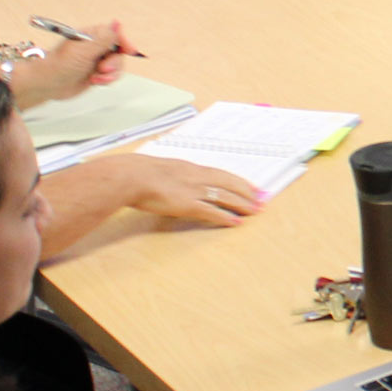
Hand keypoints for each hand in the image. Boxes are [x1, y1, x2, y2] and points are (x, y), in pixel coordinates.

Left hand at [13, 20, 135, 105]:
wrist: (47, 85)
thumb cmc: (57, 65)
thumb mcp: (82, 50)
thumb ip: (103, 39)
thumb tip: (117, 22)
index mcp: (91, 35)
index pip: (115, 34)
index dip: (124, 42)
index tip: (130, 50)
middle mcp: (95, 46)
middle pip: (119, 51)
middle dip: (114, 62)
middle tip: (102, 68)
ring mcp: (96, 60)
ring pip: (118, 64)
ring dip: (111, 73)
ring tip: (97, 77)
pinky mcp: (96, 73)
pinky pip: (112, 75)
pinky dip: (107, 80)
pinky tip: (95, 81)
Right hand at [99, 154, 263, 226]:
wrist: (130, 176)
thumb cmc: (137, 173)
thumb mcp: (159, 169)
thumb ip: (170, 175)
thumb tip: (169, 181)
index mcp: (189, 168)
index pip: (220, 173)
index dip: (236, 180)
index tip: (248, 185)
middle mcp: (196, 177)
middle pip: (229, 184)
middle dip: (246, 192)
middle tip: (260, 198)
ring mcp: (194, 191)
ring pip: (226, 197)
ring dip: (242, 204)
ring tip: (255, 211)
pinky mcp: (188, 204)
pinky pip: (212, 211)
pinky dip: (226, 217)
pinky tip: (235, 222)